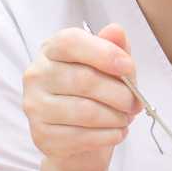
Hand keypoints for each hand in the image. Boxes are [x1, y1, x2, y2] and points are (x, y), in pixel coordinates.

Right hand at [22, 24, 140, 170]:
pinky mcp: (41, 135)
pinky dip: (109, 136)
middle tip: (136, 103)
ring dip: (116, 117)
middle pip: (84, 79)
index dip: (104, 53)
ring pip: (86, 111)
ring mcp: (35, 106)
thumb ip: (113, 48)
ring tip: (125, 118)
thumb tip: (116, 30)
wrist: (76, 139)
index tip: (129, 67)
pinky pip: (83, 137)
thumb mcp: (108, 68)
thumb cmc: (93, 96)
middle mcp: (37, 75)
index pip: (70, 42)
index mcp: (51, 50)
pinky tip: (116, 132)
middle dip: (120, 94)